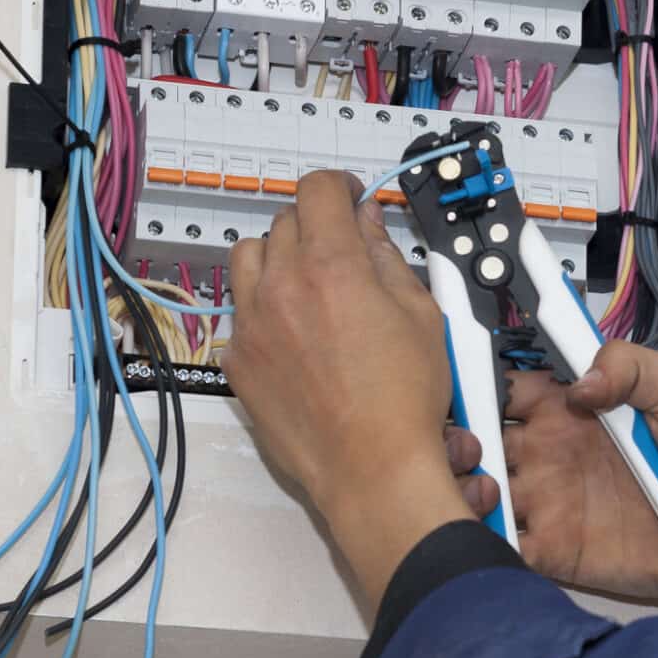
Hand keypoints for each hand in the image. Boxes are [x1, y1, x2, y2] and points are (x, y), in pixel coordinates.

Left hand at [224, 171, 471, 614]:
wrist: (372, 469)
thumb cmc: (404, 400)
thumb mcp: (421, 314)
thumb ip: (386, 257)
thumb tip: (368, 222)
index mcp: (331, 265)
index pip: (317, 190)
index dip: (338, 187)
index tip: (348, 199)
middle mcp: (281, 287)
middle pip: (283, 222)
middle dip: (313, 225)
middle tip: (339, 250)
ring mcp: (251, 325)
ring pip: (248, 258)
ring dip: (276, 257)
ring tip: (306, 284)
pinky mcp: (237, 361)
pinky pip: (240, 314)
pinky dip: (262, 310)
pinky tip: (294, 336)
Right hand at [451, 341, 657, 619]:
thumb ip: (631, 367)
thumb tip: (580, 382)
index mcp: (572, 406)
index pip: (507, 384)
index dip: (479, 376)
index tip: (460, 375)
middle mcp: (548, 451)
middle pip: (479, 434)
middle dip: (457, 432)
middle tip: (461, 437)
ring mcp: (547, 502)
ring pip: (477, 488)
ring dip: (461, 484)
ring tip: (478, 484)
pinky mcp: (553, 551)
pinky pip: (501, 544)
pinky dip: (480, 535)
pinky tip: (483, 526)